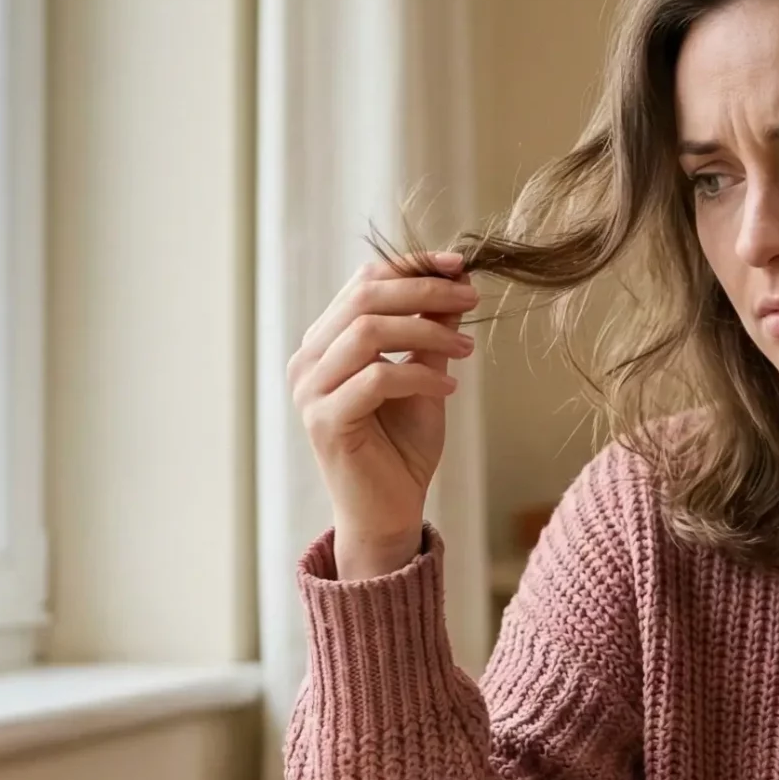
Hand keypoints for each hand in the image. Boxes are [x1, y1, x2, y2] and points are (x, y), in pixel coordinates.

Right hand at [289, 251, 479, 578]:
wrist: (388, 512)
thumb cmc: (402, 447)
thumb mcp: (423, 377)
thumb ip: (429, 332)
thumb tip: (454, 282)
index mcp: (325, 343)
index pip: (364, 283)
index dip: (412, 268)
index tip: (460, 268)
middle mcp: (307, 360)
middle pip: (365, 299)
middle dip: (423, 291)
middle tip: (470, 299)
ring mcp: (310, 390)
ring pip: (368, 332)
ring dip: (426, 331)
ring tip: (467, 348)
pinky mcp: (325, 421)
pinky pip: (377, 378)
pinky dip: (420, 375)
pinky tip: (451, 385)